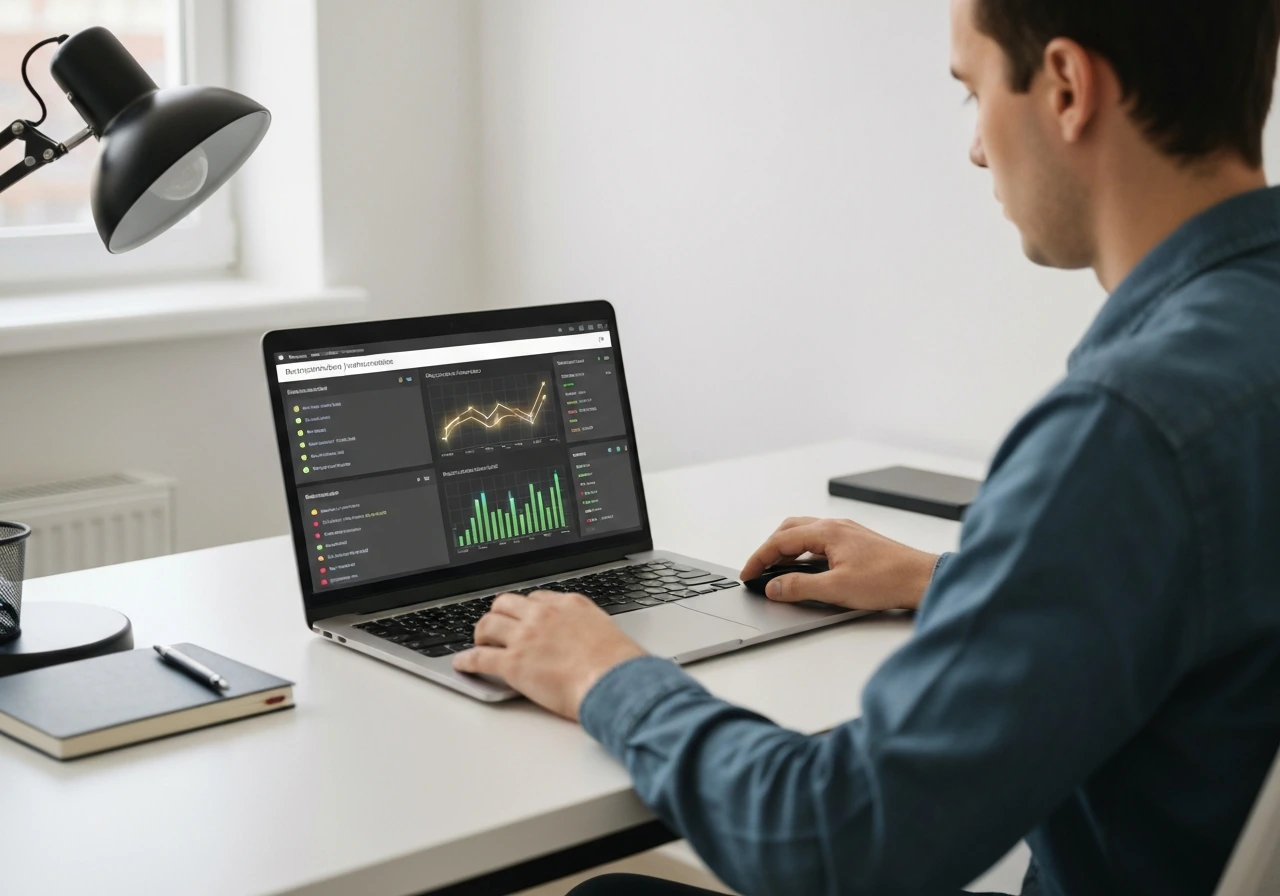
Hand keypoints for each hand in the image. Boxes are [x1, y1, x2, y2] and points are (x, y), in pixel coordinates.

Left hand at [452, 591, 645, 719]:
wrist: (616, 682)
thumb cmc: (619, 665)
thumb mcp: (606, 632)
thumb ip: (587, 629)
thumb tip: (584, 642)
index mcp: (569, 604)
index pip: (536, 599)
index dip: (524, 610)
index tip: (522, 617)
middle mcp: (544, 615)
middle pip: (506, 603)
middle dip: (498, 614)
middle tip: (496, 628)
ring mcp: (526, 637)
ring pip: (488, 624)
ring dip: (481, 634)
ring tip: (479, 643)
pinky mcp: (514, 663)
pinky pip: (480, 658)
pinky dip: (466, 660)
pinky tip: (462, 664)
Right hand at [741, 517, 938, 611]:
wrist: (922, 578)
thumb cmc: (888, 580)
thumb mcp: (837, 589)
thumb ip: (800, 587)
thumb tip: (774, 587)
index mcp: (827, 531)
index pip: (780, 541)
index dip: (759, 558)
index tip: (748, 574)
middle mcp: (836, 526)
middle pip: (789, 529)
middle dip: (769, 548)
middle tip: (758, 569)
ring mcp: (847, 532)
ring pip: (805, 532)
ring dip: (786, 548)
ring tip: (777, 568)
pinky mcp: (857, 542)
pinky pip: (820, 539)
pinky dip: (804, 550)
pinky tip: (806, 567)